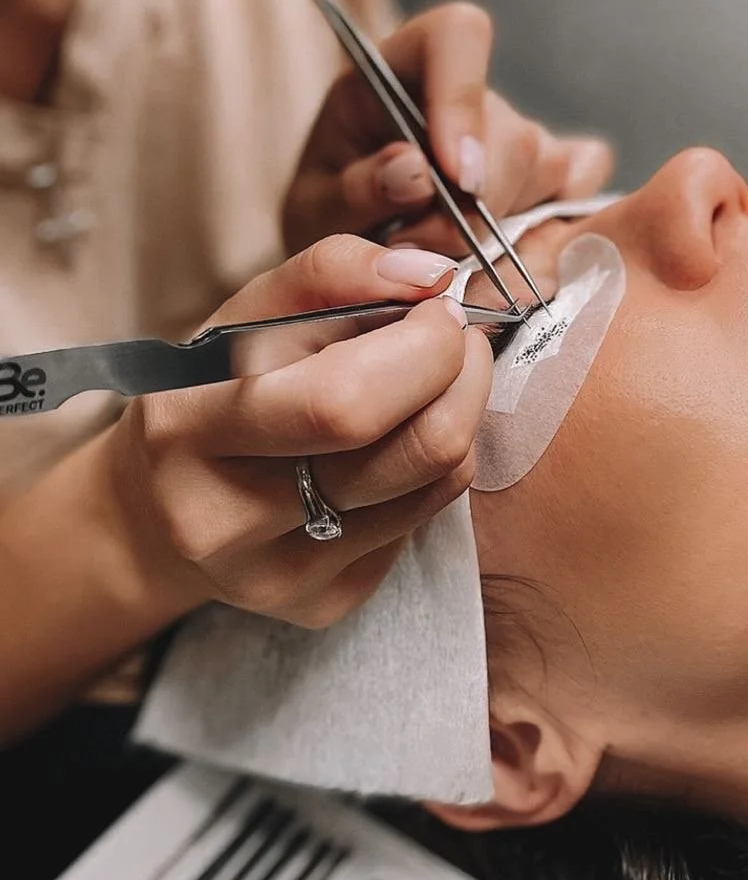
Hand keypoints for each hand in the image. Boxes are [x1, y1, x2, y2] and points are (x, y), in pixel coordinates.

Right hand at [106, 235, 492, 629]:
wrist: (153, 516)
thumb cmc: (210, 394)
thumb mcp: (243, 316)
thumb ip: (331, 275)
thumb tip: (433, 275)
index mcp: (190, 429)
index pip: (344, 402)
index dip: (422, 347)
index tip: (438, 309)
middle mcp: (226, 520)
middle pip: (412, 450)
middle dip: (462, 376)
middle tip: (458, 340)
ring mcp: (278, 576)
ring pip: (437, 484)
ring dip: (461, 414)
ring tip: (435, 381)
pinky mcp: (322, 604)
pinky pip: (424, 521)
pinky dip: (431, 468)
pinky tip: (396, 443)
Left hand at [283, 3, 613, 256]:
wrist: (352, 258)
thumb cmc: (328, 219)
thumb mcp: (315, 208)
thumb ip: (356, 189)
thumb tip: (417, 172)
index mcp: (399, 70)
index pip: (456, 37)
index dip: (464, 99)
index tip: (456, 178)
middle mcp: (466, 94)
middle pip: (509, 130)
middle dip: (475, 211)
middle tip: (423, 256)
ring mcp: (516, 132)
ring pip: (544, 169)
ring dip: (498, 234)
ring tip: (442, 263)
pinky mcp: (551, 173)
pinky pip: (579, 185)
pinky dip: (555, 224)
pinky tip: (507, 252)